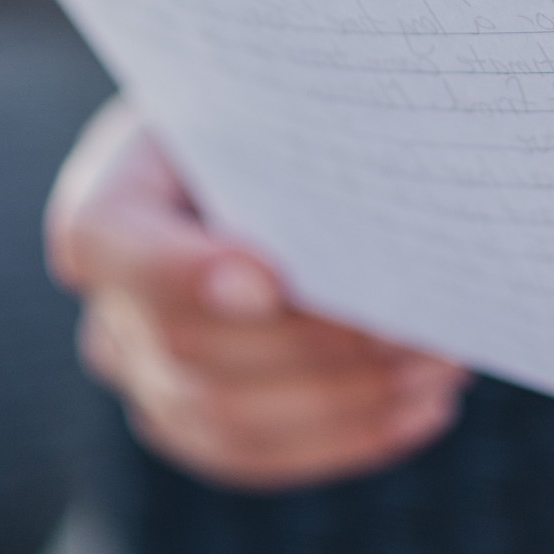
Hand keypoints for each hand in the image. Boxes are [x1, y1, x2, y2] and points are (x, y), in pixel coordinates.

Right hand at [46, 99, 470, 490]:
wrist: (261, 157)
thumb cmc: (281, 116)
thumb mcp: (278, 97)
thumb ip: (303, 138)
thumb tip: (386, 184)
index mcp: (110, 203)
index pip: (111, 244)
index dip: (185, 272)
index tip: (273, 280)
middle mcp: (108, 301)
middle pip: (192, 351)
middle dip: (322, 350)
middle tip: (429, 330)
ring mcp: (143, 372)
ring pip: (228, 421)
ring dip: (350, 403)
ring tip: (444, 368)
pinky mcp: (190, 420)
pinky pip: (255, 455)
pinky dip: (348, 439)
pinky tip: (424, 409)